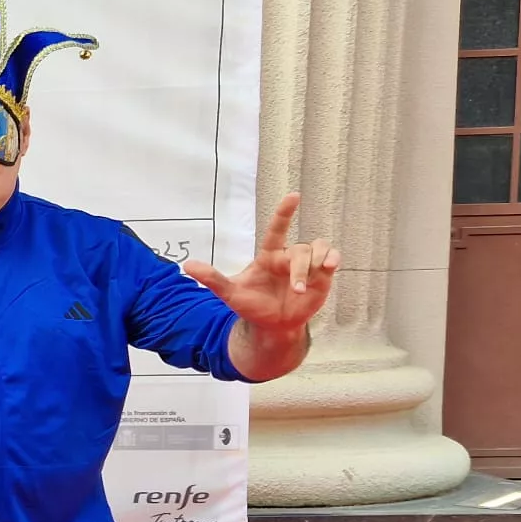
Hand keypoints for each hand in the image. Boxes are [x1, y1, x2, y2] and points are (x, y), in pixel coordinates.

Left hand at [181, 191, 338, 336]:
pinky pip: (331, 258)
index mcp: (268, 256)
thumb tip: (187, 265)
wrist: (272, 325)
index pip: (277, 229)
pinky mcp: (321, 275)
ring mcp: (306, 265)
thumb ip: (212, 279)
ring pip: (317, 250)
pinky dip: (332, 259)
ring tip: (306, 287)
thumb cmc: (252, 306)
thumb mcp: (231, 294)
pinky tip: (331, 266)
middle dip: (299, 269)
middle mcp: (287, 257)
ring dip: (315, 265)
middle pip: (300, 249)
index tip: (294, 196)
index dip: (285, 213)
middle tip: (296, 289)